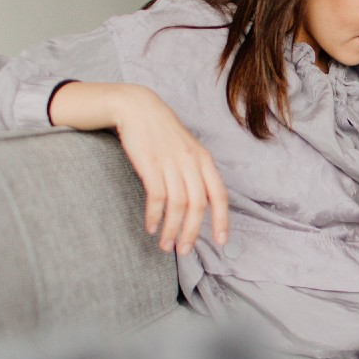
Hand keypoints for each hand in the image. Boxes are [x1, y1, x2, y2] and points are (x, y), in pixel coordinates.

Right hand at [49, 82, 229, 254]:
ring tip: (165, 245)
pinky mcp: (150, 164)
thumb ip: (195, 172)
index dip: (221, 220)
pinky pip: (157, 197)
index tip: (220, 241)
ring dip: (172, 229)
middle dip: (192, 232)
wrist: (137, 107)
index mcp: (204, 160)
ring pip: (177, 205)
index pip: (219, 195)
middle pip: (198, 205)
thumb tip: (200, 204)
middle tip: (184, 251)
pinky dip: (155, 216)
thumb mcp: (187, 149)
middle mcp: (192, 162)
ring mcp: (171, 162)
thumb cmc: (162, 133)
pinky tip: (151, 227)